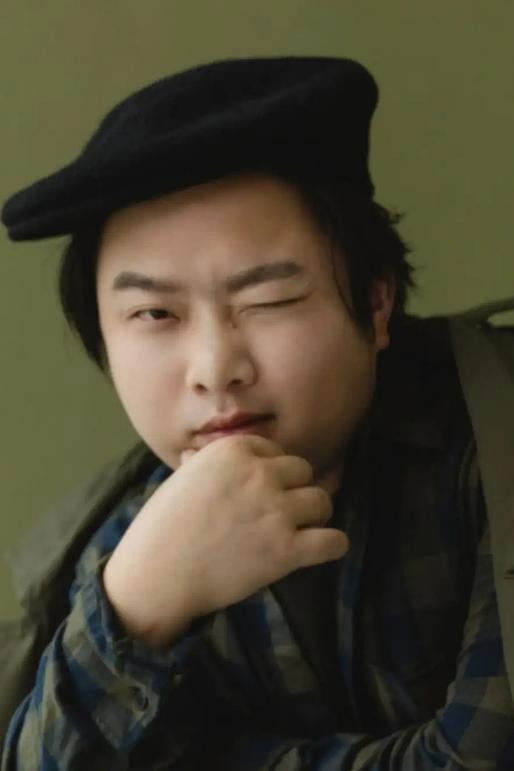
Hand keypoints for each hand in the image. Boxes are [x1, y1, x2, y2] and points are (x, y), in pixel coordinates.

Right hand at [103, 435, 348, 647]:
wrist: (156, 575)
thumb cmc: (162, 527)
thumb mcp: (183, 479)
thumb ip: (207, 464)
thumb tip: (203, 457)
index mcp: (233, 450)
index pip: (275, 450)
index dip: (269, 471)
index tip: (256, 492)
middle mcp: (260, 474)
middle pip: (303, 471)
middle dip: (293, 489)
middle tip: (277, 513)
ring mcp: (276, 511)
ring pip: (322, 501)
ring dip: (313, 516)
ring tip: (298, 531)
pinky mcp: (287, 549)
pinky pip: (334, 541)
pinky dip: (330, 546)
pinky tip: (317, 550)